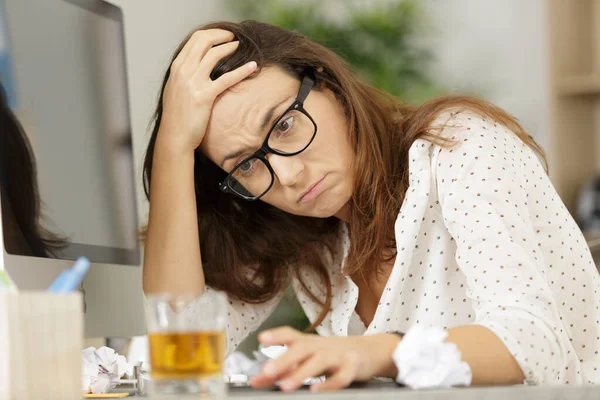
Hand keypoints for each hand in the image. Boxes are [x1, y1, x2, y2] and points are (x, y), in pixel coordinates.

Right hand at [159, 29, 256, 152]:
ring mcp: (193, 83)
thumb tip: (198, 66)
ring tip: (241, 46)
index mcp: (177, 68)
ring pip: (214, 54)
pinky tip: (253, 66)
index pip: (195, 40)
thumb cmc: (178, 116)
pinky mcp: (204, 96)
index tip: (224, 35)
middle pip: (204, 41)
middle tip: (234, 36)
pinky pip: (227, 78)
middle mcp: (183, 71)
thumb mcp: (176, 90)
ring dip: (230, 47)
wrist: (175, 136)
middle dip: (221, 35)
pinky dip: (242, 70)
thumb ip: (185, 75)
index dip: (212, 33)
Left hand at [250, 327, 400, 391]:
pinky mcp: (352, 368)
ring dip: (301, 373)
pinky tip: (315, 390)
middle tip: (267, 371)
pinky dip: (328, 384)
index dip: (277, 335)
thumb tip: (256, 380)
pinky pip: (341, 377)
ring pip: (319, 361)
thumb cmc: (334, 355)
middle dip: (284, 359)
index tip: (262, 339)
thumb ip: (283, 370)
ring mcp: (338, 356)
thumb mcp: (309, 359)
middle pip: (302, 347)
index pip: (291, 335)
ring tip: (285, 386)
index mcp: (310, 343)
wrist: (369, 351)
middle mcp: (322, 346)